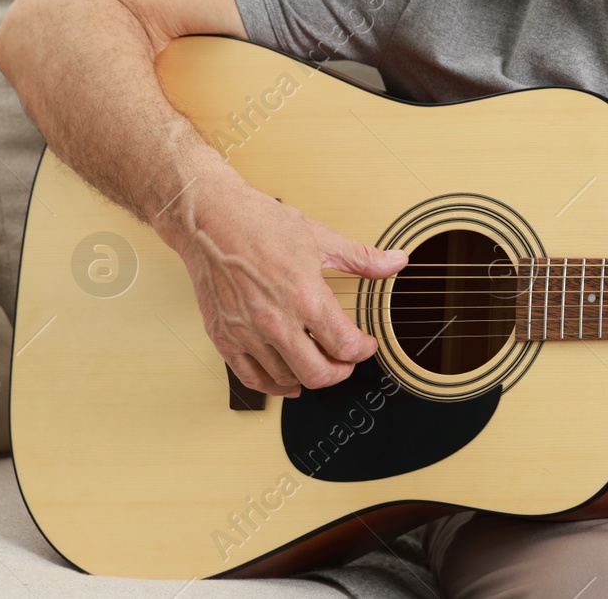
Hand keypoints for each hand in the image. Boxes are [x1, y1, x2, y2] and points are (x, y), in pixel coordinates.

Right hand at [165, 176, 407, 396]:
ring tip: (318, 362)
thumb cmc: (260, 224)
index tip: (365, 345)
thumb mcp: (321, 237)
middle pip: (319, 374)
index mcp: (305, 296)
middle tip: (346, 360)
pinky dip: (273, 386)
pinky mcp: (224, 337)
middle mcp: (276, 321)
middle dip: (341, 371)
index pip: (345, 345)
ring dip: (308, 376)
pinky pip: (251, 378)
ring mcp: (247, 333)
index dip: (363, 350)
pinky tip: (286, 381)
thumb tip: (396, 262)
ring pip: (286, 379)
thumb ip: (362, 258)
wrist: (210, 220)